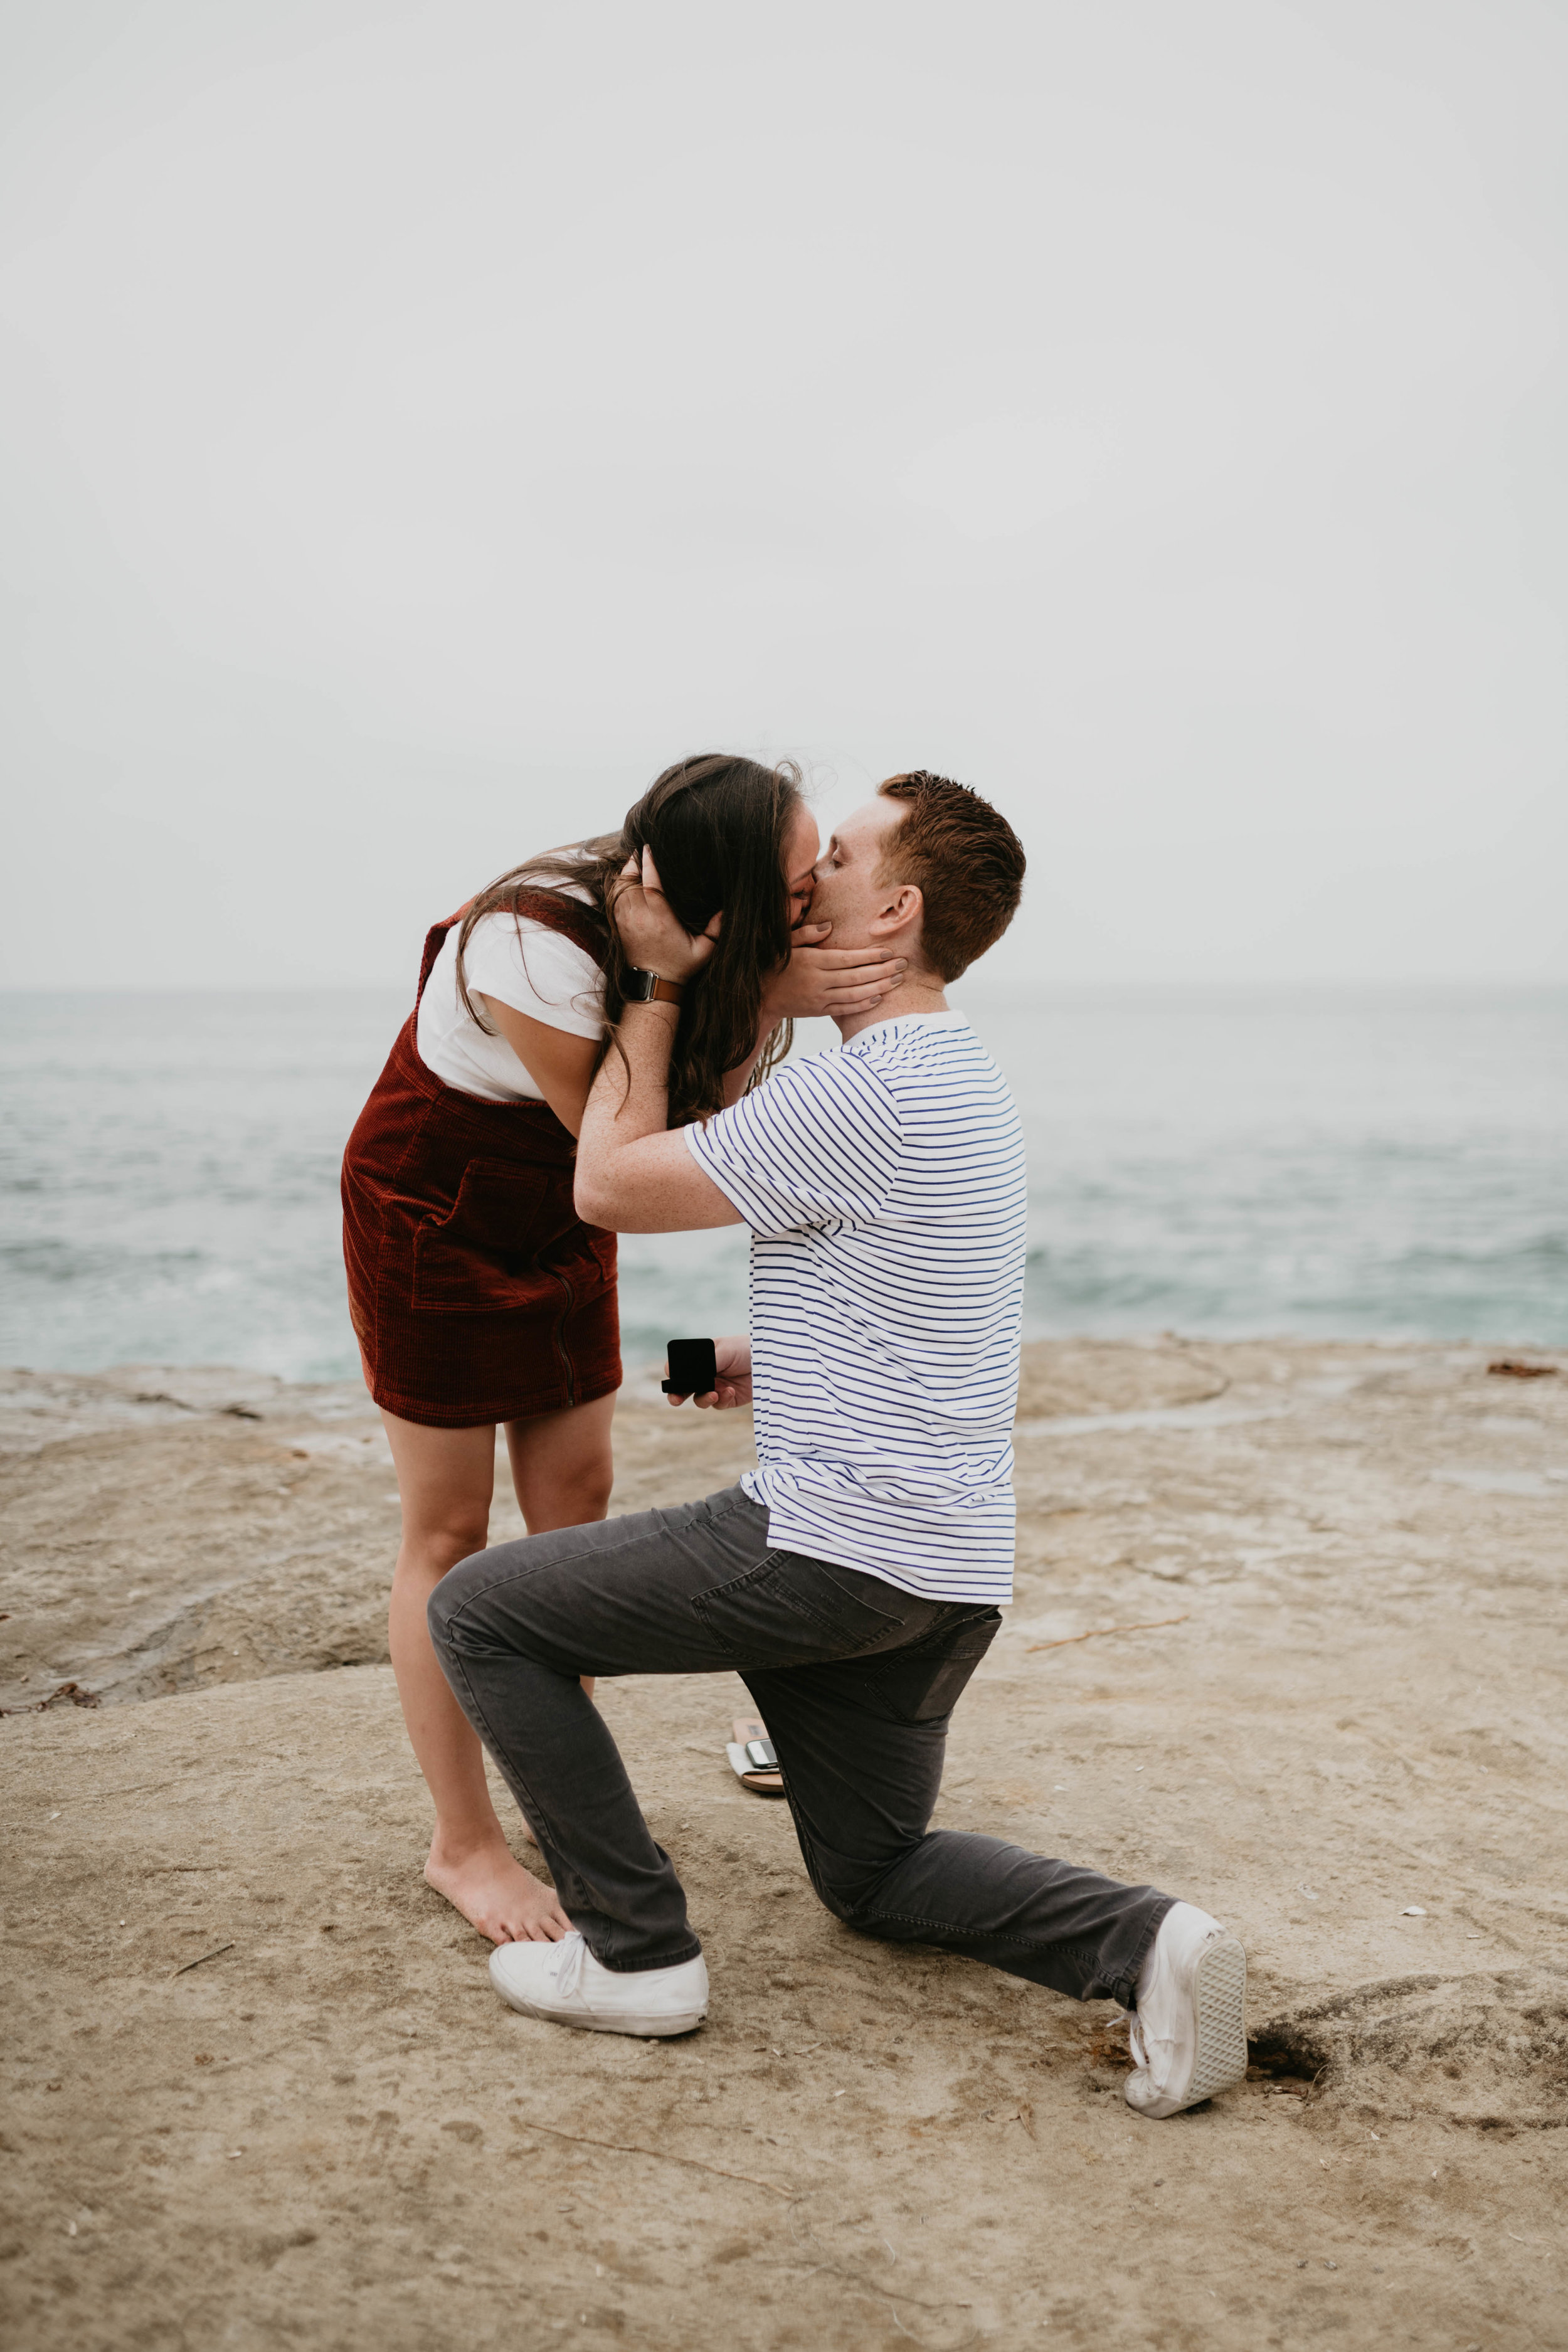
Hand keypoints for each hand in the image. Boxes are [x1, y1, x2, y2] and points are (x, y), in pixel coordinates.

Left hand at [610, 848, 720, 984]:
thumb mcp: (704, 950)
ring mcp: (627, 922)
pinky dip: (618, 886)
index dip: (649, 864)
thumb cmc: (680, 966)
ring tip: (634, 860)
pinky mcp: (620, 926)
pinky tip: (626, 878)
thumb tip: (725, 910)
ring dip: (625, 873)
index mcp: (661, 920)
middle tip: (641, 850)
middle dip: (634, 863)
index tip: (649, 848)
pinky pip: (614, 899)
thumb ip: (715, 930)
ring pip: (620, 889)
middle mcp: (641, 918)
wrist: (654, 984)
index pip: (651, 885)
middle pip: (631, 882)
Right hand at [664, 1334, 751, 1409]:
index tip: (673, 1378)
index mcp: (702, 1358)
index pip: (681, 1367)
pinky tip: (730, 1391)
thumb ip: (706, 1362)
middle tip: (675, 1400)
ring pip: (700, 1399)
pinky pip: (718, 1404)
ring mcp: (717, 1387)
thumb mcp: (725, 1350)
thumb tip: (688, 1372)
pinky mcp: (729, 1399)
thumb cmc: (748, 1348)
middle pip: (685, 1388)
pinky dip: (721, 1399)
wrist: (773, 1361)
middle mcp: (707, 1373)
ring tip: (714, 1393)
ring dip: (703, 1398)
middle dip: (676, 1395)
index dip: (674, 1374)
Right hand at [761, 924, 906, 1022]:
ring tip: (897, 980)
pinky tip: (879, 997)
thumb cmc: (774, 965)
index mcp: (812, 961)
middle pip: (856, 977)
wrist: (761, 995)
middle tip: (902, 965)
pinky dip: (863, 1004)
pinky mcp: (819, 1011)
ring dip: (879, 987)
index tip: (888, 952)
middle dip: (882, 971)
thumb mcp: (786, 944)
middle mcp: (817, 981)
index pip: (847, 959)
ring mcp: (819, 998)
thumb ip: (807, 934)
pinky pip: (846, 1009)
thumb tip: (829, 926)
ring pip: (855, 994)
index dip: (869, 956)